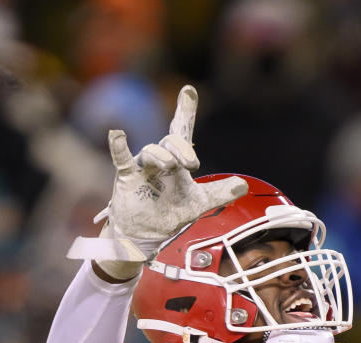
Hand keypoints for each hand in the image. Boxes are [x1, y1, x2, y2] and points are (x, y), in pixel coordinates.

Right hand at [67, 85, 247, 276]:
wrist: (149, 234)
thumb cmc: (172, 212)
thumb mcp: (201, 202)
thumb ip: (221, 192)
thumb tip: (243, 185)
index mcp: (177, 159)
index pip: (182, 131)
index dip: (185, 112)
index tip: (188, 91)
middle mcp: (160, 158)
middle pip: (170, 141)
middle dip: (182, 149)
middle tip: (192, 164)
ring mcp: (142, 167)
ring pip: (151, 151)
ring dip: (162, 157)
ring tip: (171, 167)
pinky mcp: (127, 178)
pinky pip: (121, 158)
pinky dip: (118, 146)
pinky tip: (117, 134)